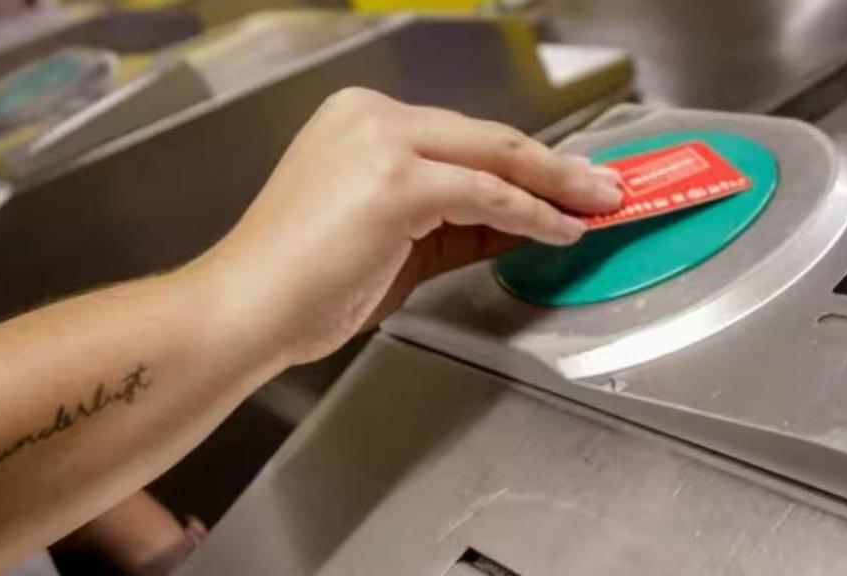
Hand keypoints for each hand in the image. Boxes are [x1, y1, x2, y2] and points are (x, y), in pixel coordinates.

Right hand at [191, 88, 621, 365]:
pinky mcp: (397, 180)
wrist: (244, 310)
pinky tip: (562, 228)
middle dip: (556, 166)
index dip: (524, 164)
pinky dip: (532, 213)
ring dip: (557, 185)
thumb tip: (518, 222)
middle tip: (602, 186)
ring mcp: (383, 143)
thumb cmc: (299, 285)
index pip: (463, 140)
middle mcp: (371, 117)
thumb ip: (452, 224)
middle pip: (488, 138)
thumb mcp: (389, 242)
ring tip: (599, 204)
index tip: (563, 181)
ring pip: (496, 158)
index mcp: (360, 121)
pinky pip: (487, 194)